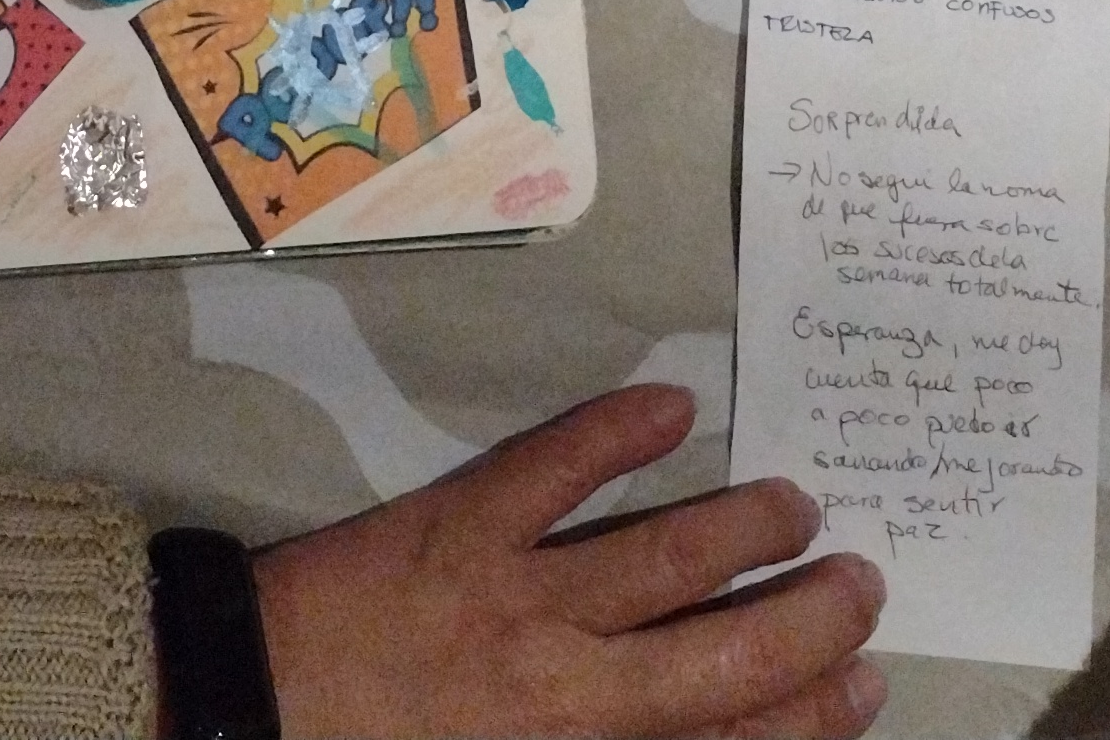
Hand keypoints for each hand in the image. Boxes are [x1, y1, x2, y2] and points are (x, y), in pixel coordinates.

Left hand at [250, 386, 887, 738]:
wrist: (242, 716)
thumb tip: (693, 728)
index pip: (727, 739)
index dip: (810, 713)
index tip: (868, 681)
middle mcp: (569, 687)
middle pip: (723, 653)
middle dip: (808, 620)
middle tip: (864, 583)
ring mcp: (518, 594)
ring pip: (664, 556)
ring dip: (743, 524)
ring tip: (798, 501)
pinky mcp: (460, 521)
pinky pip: (554, 465)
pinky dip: (617, 428)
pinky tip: (673, 403)